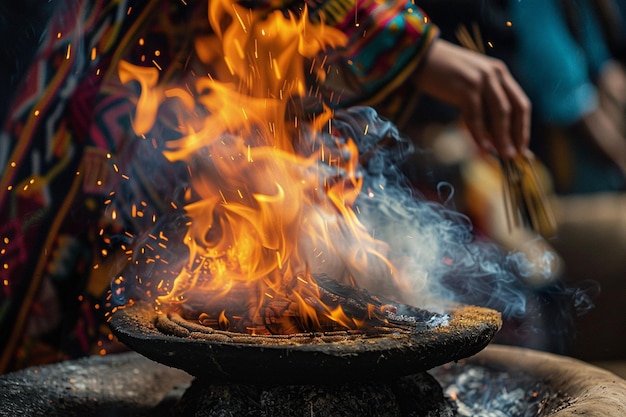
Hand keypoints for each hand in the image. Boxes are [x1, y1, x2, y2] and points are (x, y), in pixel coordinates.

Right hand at [414, 39, 530, 157]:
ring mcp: (481, 80)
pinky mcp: (466, 88)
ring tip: (503, 155)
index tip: (521, 146)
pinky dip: (480, 133)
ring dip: (502, 137)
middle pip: (514, 109)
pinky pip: (476, 115)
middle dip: (516, 134)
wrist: (421, 58)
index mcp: (499, 73)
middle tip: (514, 155)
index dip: (523, 127)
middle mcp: (495, 74)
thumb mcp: (469, 85)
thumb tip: (491, 136)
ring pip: (499, 114)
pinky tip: (482, 147)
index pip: (520, 103)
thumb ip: (482, 104)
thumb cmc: (443, 74)